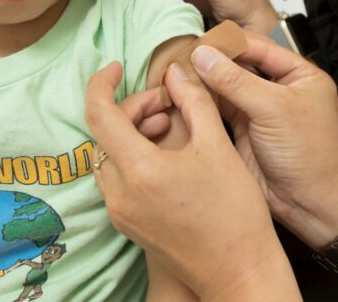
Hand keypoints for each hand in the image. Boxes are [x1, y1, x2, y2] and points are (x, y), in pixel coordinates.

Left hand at [85, 61, 293, 299]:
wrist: (239, 271)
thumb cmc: (235, 212)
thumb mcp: (217, 145)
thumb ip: (193, 101)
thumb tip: (175, 73)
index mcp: (139, 170)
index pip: (99, 114)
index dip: (101, 83)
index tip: (116, 67)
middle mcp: (119, 194)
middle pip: (105, 133)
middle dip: (133, 108)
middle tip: (168, 102)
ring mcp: (120, 212)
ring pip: (109, 155)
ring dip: (132, 132)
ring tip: (170, 124)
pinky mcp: (128, 224)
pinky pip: (118, 178)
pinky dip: (133, 156)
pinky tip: (165, 153)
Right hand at [189, 33, 337, 229]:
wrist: (310, 204)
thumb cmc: (308, 154)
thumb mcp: (273, 109)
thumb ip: (235, 80)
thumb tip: (202, 55)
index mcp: (299, 74)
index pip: (259, 47)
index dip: (228, 44)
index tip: (199, 42)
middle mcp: (279, 87)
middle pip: (239, 64)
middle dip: (212, 61)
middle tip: (182, 56)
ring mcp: (259, 109)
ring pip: (226, 85)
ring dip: (203, 80)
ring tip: (176, 73)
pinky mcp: (243, 129)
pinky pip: (218, 107)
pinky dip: (201, 100)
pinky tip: (182, 93)